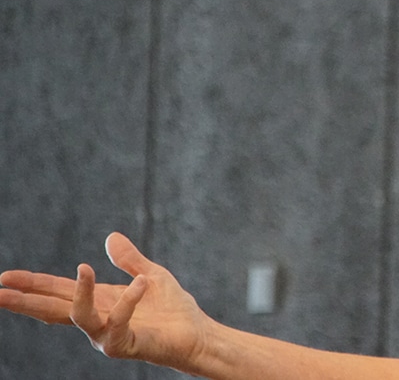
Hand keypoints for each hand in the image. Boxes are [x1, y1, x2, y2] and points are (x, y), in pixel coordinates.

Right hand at [0, 232, 208, 370]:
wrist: (196, 334)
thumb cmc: (173, 309)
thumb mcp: (150, 274)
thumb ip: (130, 259)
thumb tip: (110, 237)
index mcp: (99, 301)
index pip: (59, 291)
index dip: (33, 284)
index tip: (5, 276)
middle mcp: (97, 319)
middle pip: (54, 309)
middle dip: (26, 301)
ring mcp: (108, 334)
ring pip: (80, 317)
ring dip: (79, 294)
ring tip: (83, 267)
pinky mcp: (125, 345)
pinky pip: (119, 322)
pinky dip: (129, 301)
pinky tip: (141, 282)